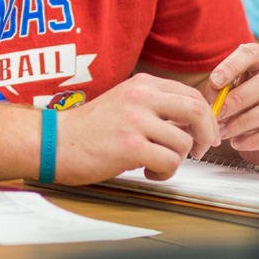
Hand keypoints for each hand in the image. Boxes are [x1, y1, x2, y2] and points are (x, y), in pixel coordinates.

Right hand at [55, 73, 219, 184]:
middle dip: (205, 134)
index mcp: (140, 85)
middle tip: (199, 150)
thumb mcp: (123, 104)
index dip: (205, 117)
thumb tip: (190, 123)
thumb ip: (154, 107)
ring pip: (183, 142)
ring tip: (156, 164)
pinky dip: (164, 173)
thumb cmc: (87, 129)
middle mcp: (140, 97)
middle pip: (196, 110)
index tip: (204, 133)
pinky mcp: (130, 146)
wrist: (53, 141)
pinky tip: (148, 172)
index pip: (190, 94)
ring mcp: (135, 121)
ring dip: (177, 160)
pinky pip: (169, 162)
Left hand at [207, 42, 258, 164]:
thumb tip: (212, 99)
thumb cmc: (242, 101)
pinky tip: (238, 143)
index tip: (214, 82)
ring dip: (244, 122)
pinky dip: (256, 140)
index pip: (251, 54)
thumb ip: (218, 90)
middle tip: (217, 114)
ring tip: (223, 132)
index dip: (232, 66)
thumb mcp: (228, 90)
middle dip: (237, 100)